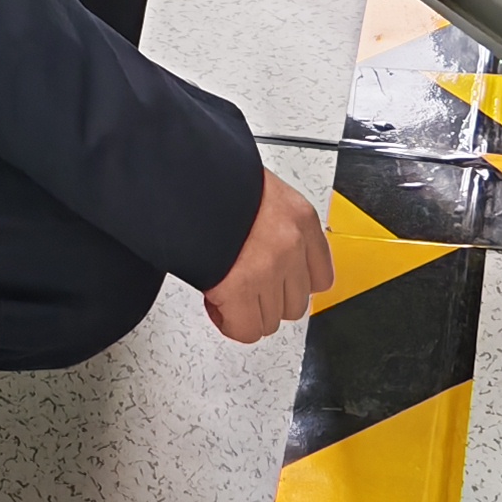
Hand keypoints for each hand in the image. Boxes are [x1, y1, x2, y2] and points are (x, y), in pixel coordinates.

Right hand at [200, 169, 336, 345]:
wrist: (182, 172)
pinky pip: (245, 330)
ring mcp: (268, 268)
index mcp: (299, 217)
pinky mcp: (240, 287)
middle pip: (294, 305)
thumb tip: (265, 251)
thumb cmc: (214, 178)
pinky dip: (229, 323)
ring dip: (246, 312)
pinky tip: (216, 302)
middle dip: (266, 300)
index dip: (290, 285)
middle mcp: (291, 244)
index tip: (274, 283)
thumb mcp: (257, 192)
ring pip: (270, 321)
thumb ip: (273, 225)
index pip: (320, 278)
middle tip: (243, 285)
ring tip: (225, 290)